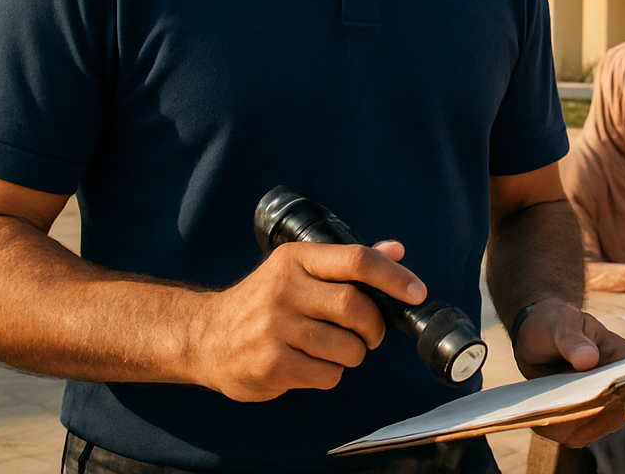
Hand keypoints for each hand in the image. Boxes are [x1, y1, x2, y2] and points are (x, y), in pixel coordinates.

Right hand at [189, 240, 426, 402]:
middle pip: (355, 306)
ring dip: (354, 354)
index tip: (417, 292)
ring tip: (337, 351)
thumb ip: (347, 263)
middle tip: (370, 335)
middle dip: (374, 326)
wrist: (206, 336)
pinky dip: (332, 374)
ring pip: (345, 346)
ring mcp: (274, 328)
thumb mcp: (299, 271)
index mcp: (296, 260)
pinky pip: (326, 375)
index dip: (394, 276)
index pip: (356, 260)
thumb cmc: (264, 302)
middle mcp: (283, 289)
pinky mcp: (270, 364)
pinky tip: (312, 365)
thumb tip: (396, 249)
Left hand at [515, 300, 624, 447]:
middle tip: (554, 405)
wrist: (537, 336)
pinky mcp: (584, 420)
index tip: (587, 396)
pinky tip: (539, 416)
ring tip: (544, 408)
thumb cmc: (555, 322)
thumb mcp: (562, 325)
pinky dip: (555, 429)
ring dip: (565, 425)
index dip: (614, 395)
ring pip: (590, 430)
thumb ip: (574, 341)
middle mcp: (619, 387)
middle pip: (610, 414)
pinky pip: (573, 436)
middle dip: (582, 414)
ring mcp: (602, 406)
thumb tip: (588, 359)